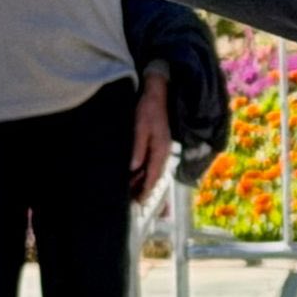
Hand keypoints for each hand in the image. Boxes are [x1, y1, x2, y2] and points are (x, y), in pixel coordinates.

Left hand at [131, 63, 172, 201]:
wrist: (157, 93)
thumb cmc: (147, 109)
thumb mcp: (140, 128)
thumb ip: (138, 148)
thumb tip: (134, 168)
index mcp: (160, 149)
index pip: (154, 175)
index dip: (146, 189)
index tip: (140, 202)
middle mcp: (164, 151)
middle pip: (155, 175)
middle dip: (145, 188)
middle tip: (133, 201)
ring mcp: (162, 147)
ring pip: (154, 170)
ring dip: (145, 180)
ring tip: (133, 191)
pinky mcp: (159, 143)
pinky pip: (153, 162)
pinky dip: (145, 171)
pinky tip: (137, 174)